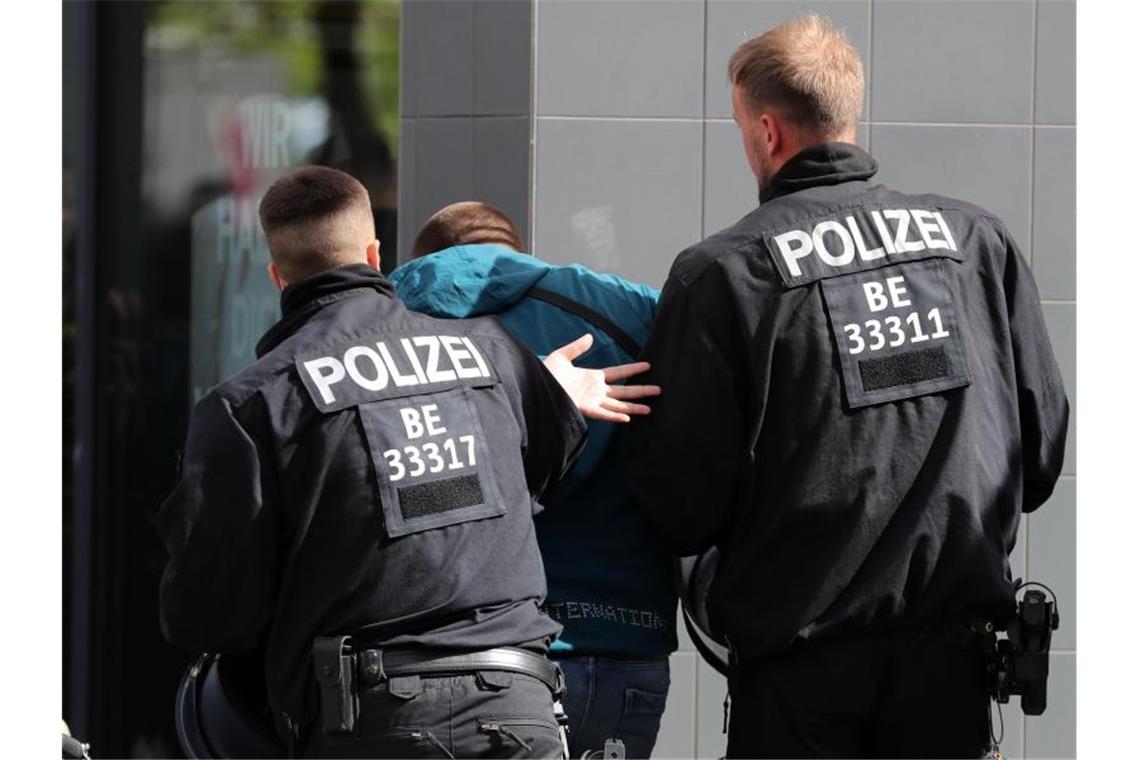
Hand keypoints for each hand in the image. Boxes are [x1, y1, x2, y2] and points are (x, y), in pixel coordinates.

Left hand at [543, 334, 661, 422]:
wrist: (535, 386)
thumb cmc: (546, 373)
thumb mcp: (562, 356)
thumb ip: (577, 347)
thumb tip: (590, 337)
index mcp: (593, 377)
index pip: (618, 373)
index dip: (633, 369)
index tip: (648, 366)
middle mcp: (596, 391)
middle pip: (624, 391)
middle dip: (641, 390)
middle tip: (659, 390)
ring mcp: (592, 401)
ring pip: (618, 405)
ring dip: (634, 407)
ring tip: (650, 408)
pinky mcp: (584, 409)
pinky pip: (603, 414)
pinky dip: (615, 416)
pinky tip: (628, 418)